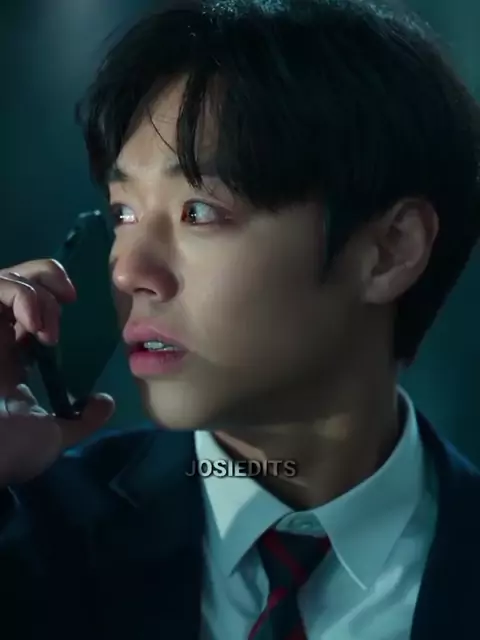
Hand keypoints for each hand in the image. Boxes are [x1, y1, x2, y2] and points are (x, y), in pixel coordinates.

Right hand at [0, 260, 114, 485]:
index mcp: (9, 359)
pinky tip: (33, 321)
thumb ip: (82, 419)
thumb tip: (107, 402)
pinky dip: (18, 293)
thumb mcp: (53, 437)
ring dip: (34, 290)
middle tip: (68, 299)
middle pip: (14, 280)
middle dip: (47, 278)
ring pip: (2, 278)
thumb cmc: (8, 452)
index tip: (71, 307)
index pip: (27, 310)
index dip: (49, 301)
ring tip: (46, 325)